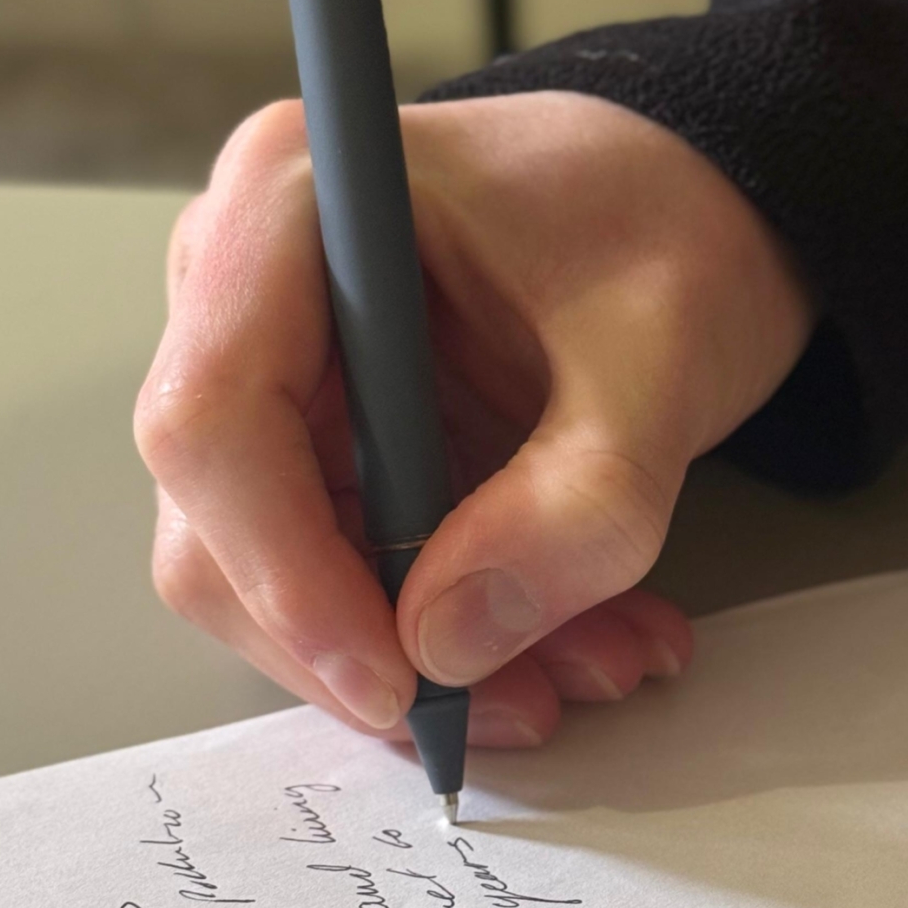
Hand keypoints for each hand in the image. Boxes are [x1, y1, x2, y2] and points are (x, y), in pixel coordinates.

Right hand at [135, 91, 812, 746]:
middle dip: (372, 642)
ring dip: (435, 655)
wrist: (694, 212)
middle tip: (522, 702)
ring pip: (290, 576)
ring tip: (592, 662)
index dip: (284, 574)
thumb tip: (443, 647)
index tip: (398, 680)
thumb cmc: (666, 228)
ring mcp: (284, 377)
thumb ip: (575, 503)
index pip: (214, 420)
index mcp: (292, 204)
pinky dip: (461, 630)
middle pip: (227, 525)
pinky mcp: (332, 444)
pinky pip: (355, 574)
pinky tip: (573, 636)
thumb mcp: (663, 358)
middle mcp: (250, 293)